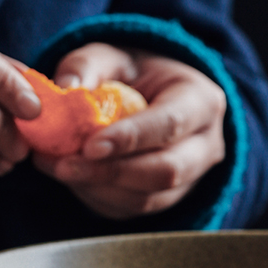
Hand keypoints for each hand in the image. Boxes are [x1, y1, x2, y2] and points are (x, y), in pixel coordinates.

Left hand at [31, 43, 225, 219]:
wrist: (153, 101)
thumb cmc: (135, 76)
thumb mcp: (113, 57)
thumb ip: (88, 66)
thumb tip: (65, 85)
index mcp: (201, 101)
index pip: (170, 125)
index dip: (131, 139)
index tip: (90, 146)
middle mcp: (206, 146)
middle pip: (167, 171)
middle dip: (113, 172)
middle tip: (66, 166)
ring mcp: (193, 179)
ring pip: (149, 198)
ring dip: (100, 189)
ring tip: (60, 169)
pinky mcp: (170, 200)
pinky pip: (134, 209)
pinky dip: (99, 198)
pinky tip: (74, 179)